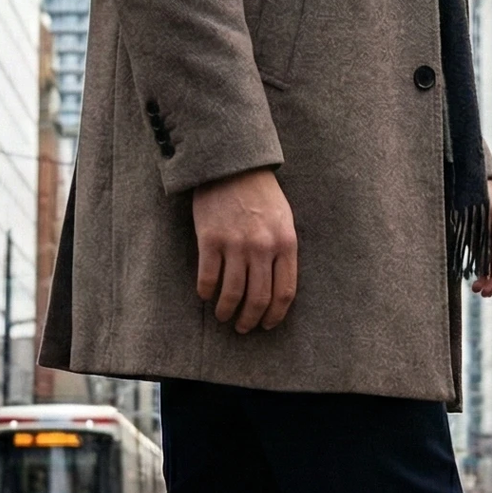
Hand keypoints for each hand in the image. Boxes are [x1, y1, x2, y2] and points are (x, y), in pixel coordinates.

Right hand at [193, 167, 298, 332]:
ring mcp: (235, 244)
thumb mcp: (284, 220)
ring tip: (223, 316)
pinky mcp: (210, 239)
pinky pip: (208, 278)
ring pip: (232, 294)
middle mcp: (262, 247)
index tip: (267, 324)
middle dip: (250, 320)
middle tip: (243, 327)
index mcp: (285, 243)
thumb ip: (284, 252)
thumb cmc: (260, 194)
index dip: (275, 315)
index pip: (284, 293)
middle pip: (258, 299)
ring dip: (226, 311)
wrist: (232, 165)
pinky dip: (206, 292)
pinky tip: (205, 294)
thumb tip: (277, 290)